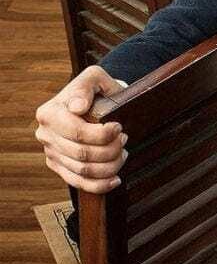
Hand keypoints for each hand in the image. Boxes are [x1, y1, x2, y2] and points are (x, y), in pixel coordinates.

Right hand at [34, 66, 127, 193]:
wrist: (94, 104)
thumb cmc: (96, 91)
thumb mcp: (94, 78)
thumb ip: (85, 87)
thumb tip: (77, 107)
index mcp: (49, 113)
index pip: (77, 133)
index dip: (103, 135)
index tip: (119, 127)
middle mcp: (45, 134)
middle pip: (82, 154)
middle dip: (111, 150)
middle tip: (124, 139)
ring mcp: (51, 152)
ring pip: (84, 170)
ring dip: (110, 165)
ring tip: (122, 152)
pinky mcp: (59, 166)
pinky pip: (78, 183)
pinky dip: (99, 185)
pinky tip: (115, 179)